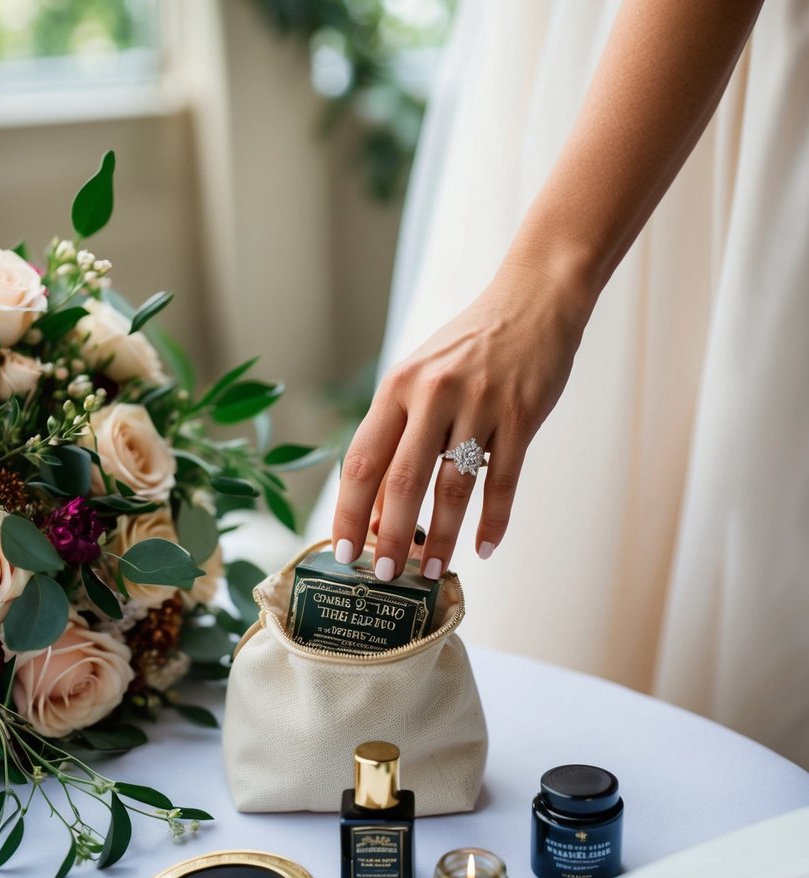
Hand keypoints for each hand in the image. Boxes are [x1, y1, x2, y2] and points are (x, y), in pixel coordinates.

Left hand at [331, 258, 588, 580]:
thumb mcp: (420, 376)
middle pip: (403, 479)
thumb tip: (377, 508)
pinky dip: (494, 520)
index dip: (349, 511)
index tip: (344, 552)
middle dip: (391, 536)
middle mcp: (434, 393)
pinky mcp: (522, 415)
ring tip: (434, 571)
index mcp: (398, 385)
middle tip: (387, 576)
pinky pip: (504, 480)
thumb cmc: (468, 347)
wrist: (533, 300)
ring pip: (454, 487)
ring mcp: (481, 404)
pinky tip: (484, 547)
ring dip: (443, 536)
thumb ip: (398, 432)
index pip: (362, 458)